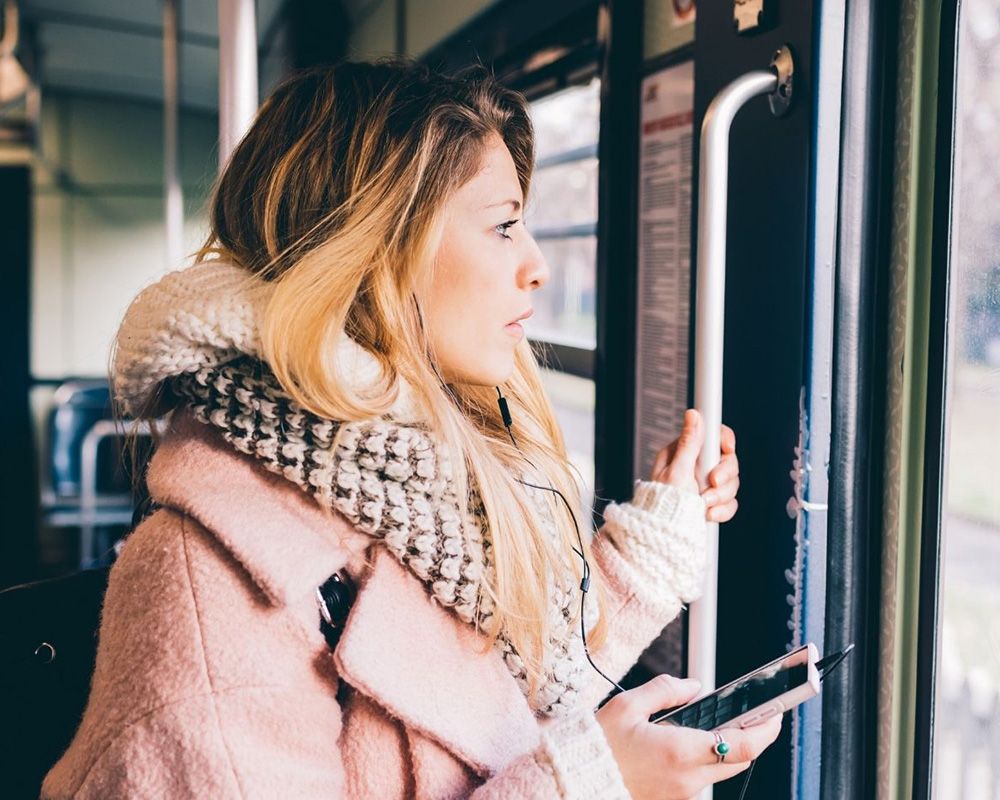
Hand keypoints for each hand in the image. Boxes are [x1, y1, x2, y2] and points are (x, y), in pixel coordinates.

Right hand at [595, 674, 781, 799]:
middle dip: (752, 738)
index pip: (742, 746)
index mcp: (680, 751)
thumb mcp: (627, 706)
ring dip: (726, 749)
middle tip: (756, 716)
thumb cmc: (598, 747)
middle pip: (739, 760)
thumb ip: (665, 690)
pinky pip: (700, 780)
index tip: (775, 714)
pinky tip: (691, 745)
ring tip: (719, 725)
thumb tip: (694, 686)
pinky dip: (705, 761)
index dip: (765, 730)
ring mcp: (682, 795)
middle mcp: (687, 779)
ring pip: (720, 770)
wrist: (578, 783)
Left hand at [649, 409, 740, 523]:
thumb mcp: (676, 471)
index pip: (712, 436)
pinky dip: (723, 509)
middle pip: (727, 459)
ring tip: (703, 504)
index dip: (724, 439)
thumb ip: (689, 444)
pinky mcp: (713, 501)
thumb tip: (693, 414)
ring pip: (732, 481)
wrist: (663, 532)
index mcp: (685, 452)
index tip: (727, 448)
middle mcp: (697, 466)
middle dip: (724, 474)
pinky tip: (708, 514)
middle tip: (712, 483)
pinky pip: (730, 501)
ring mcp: (706, 484)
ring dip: (721, 495)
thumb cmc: (661, 503)